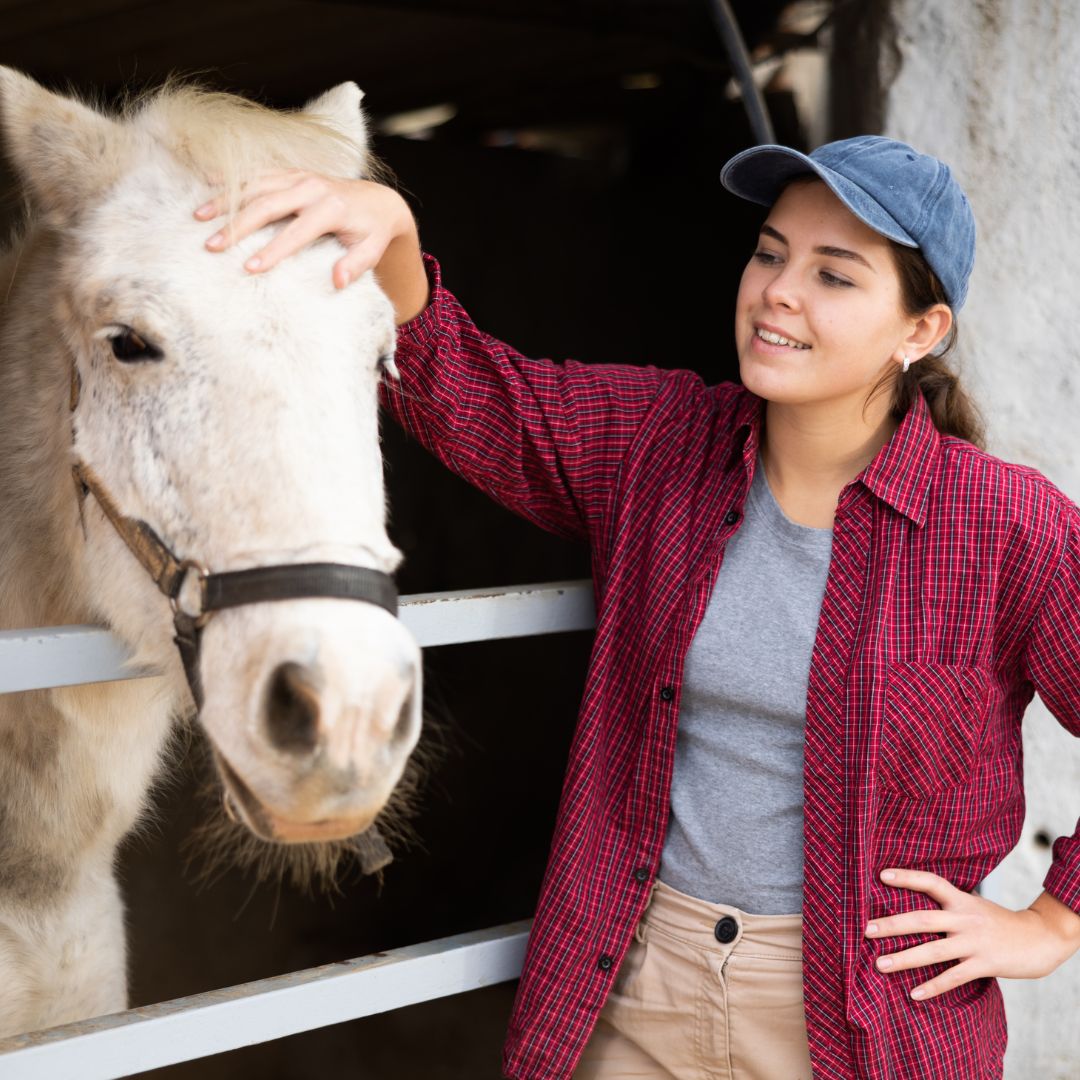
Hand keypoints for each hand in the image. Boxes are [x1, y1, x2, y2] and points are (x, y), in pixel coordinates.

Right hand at [195, 172, 427, 321]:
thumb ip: (356, 265)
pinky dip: (233, 179)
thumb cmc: (372, 232)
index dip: (273, 250)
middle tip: (211, 245)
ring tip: (199, 218)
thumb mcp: (372, 251)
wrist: (378, 201)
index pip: (297, 232)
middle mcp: (312, 187)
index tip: (250, 268)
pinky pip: (257, 172)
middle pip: (267, 204)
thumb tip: (337, 281)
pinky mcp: (290, 172)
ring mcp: (299, 176)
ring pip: (255, 184)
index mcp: (331, 208)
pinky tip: (207, 185)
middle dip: (237, 225)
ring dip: (226, 200)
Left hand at [865, 869, 1079, 1000]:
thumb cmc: (999, 922)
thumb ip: (948, 906)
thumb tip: (914, 909)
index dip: (907, 877)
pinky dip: (933, 986)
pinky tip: (914, 994)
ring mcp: (974, 943)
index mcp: (961, 900)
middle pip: (922, 919)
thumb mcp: (974, 906)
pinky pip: (954, 977)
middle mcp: (965, 919)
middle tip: (865, 929)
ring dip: (904, 959)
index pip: (931, 882)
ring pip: (933, 951)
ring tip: (879, 964)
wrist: (1040, 938)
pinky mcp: (984, 965)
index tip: (881, 875)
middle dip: (892, 924)